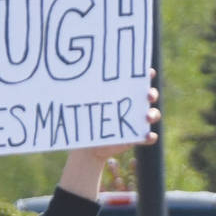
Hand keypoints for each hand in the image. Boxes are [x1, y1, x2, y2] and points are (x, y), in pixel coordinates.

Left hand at [59, 79, 161, 198]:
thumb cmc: (86, 118)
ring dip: (153, 114)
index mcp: (124, 91)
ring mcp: (137, 121)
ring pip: (153, 114)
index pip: (139, 79)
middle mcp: (134, 104)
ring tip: (147, 117)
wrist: (88, 144)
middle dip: (151, 93)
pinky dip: (150, 137)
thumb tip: (61, 75)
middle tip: (147, 95)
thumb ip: (82, 91)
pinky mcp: (137, 137)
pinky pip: (149, 137)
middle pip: (150, 95)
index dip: (146, 74)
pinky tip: (147, 136)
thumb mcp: (85, 103)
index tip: (147, 71)